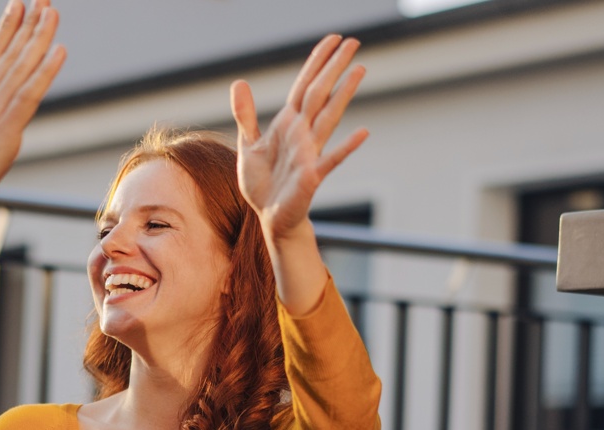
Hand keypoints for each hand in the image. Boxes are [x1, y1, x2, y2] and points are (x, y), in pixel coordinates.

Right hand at [0, 0, 65, 266]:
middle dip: (28, 25)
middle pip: (9, 54)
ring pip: (21, 67)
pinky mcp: (4, 130)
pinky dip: (45, 71)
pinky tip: (59, 50)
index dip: (6, 30)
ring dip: (39, 38)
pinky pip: (29, 94)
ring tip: (51, 11)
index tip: (18, 6)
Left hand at [231, 35, 367, 238]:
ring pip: (329, 117)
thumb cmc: (263, 182)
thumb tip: (240, 82)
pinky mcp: (312, 176)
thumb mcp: (249, 144)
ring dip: (344, 94)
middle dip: (334, 67)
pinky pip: (331, 159)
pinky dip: (346, 147)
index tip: (334, 39)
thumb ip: (245, 114)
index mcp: (288, 123)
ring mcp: (310, 153)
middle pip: (320, 93)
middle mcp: (303, 133)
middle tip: (354, 41)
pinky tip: (363, 132)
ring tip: (359, 70)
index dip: (317, 62)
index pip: (305, 85)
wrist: (269, 217)